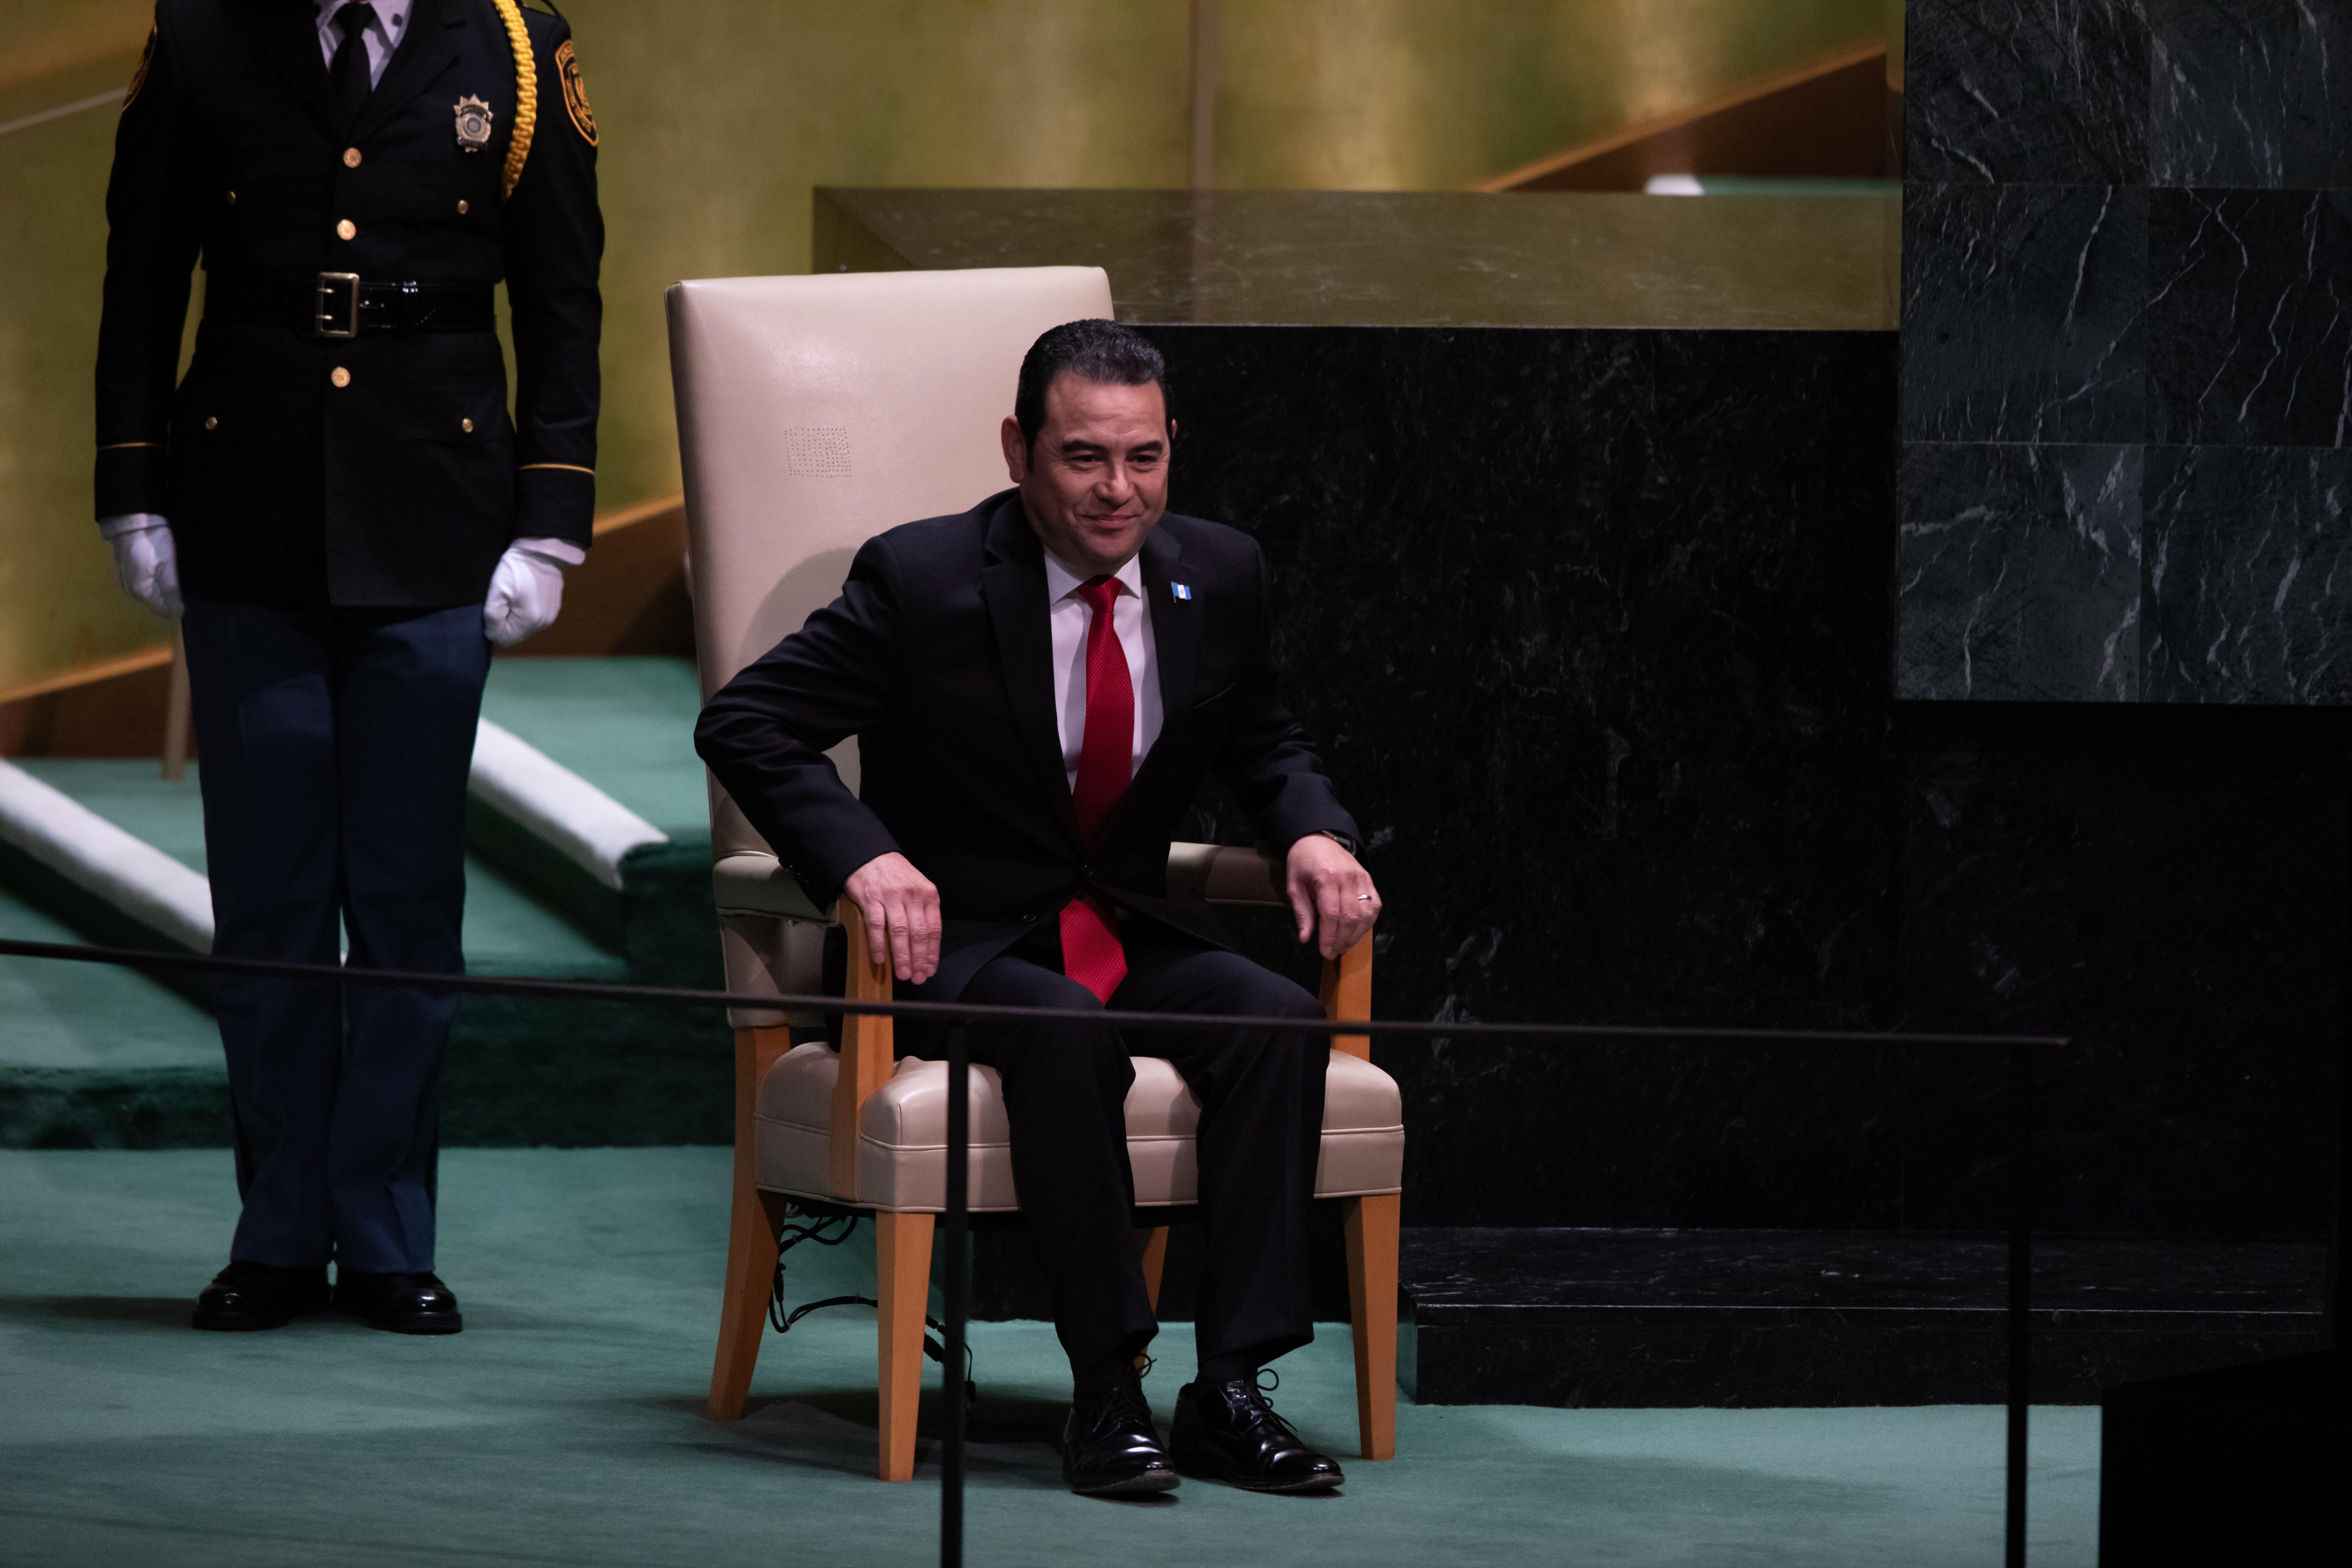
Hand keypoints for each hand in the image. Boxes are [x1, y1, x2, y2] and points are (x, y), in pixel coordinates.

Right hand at [105, 517, 181, 618]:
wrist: (132, 522)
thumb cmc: (152, 544)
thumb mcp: (167, 567)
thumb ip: (171, 591)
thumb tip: (178, 613)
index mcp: (141, 592)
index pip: (164, 611)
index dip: (177, 604)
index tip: (185, 591)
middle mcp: (132, 592)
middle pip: (158, 603)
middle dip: (170, 596)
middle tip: (179, 578)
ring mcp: (128, 582)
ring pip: (152, 594)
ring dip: (163, 587)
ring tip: (171, 572)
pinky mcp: (128, 573)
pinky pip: (146, 584)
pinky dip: (155, 580)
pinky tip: (160, 568)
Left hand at [482, 538, 580, 645]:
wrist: (542, 550)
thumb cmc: (517, 569)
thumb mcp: (497, 591)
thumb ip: (492, 617)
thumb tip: (493, 635)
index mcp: (529, 621)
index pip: (505, 639)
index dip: (495, 626)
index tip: (496, 605)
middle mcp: (543, 623)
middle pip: (516, 634)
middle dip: (506, 621)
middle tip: (505, 598)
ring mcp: (550, 616)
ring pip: (524, 627)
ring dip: (516, 616)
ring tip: (516, 595)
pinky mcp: (554, 608)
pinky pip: (534, 618)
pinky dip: (526, 610)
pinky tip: (526, 593)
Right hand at [843, 851, 940, 984]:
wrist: (871, 856)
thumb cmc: (896, 877)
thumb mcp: (917, 889)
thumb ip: (922, 913)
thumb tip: (925, 946)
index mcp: (928, 894)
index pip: (934, 929)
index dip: (932, 952)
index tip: (930, 970)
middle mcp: (912, 895)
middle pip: (918, 933)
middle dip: (919, 959)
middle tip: (917, 978)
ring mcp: (891, 896)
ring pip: (899, 932)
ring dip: (902, 956)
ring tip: (903, 974)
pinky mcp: (872, 898)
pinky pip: (876, 925)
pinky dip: (878, 944)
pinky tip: (881, 959)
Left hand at [1286, 832, 1378, 959]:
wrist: (1318, 839)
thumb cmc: (1303, 863)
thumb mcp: (1294, 886)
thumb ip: (1302, 912)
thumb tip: (1305, 938)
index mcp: (1327, 877)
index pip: (1332, 914)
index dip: (1330, 937)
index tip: (1325, 952)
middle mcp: (1349, 878)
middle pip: (1350, 917)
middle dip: (1342, 940)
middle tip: (1333, 953)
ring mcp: (1362, 878)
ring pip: (1365, 914)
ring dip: (1355, 935)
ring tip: (1343, 946)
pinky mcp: (1369, 880)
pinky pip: (1374, 906)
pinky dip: (1367, 922)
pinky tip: (1356, 932)